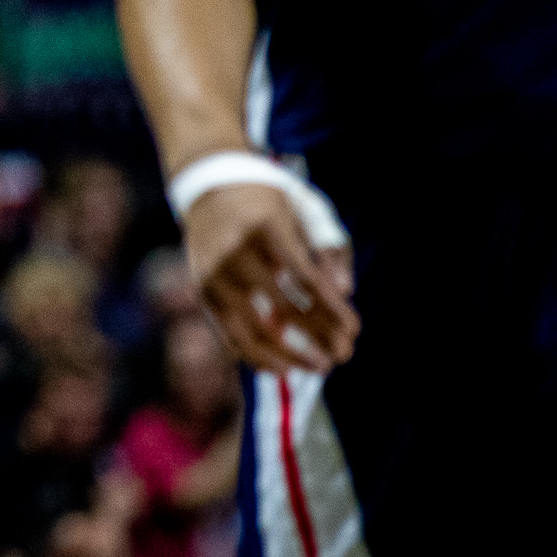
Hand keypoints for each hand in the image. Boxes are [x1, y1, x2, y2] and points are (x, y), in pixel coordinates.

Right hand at [185, 182, 357, 373]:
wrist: (209, 188)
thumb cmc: (268, 204)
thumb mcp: (303, 211)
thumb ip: (326, 248)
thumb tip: (346, 290)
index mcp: (265, 227)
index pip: (304, 278)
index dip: (331, 309)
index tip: (354, 331)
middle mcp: (234, 252)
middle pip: (282, 307)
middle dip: (317, 336)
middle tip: (344, 355)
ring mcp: (214, 274)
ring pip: (252, 330)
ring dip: (288, 356)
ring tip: (318, 366)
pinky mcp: (203, 291)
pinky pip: (230, 334)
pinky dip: (257, 356)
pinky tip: (283, 368)